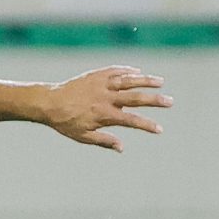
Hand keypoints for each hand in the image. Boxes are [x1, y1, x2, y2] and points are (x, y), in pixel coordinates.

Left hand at [40, 67, 171, 151]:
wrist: (49, 102)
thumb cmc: (65, 122)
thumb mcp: (83, 136)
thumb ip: (104, 141)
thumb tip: (122, 147)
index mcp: (104, 114)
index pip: (131, 120)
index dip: (147, 125)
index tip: (159, 129)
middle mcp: (106, 98)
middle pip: (135, 98)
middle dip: (154, 100)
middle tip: (170, 102)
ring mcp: (101, 84)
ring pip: (128, 80)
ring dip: (146, 80)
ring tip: (161, 82)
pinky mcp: (96, 75)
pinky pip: (115, 71)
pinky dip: (127, 71)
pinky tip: (138, 71)